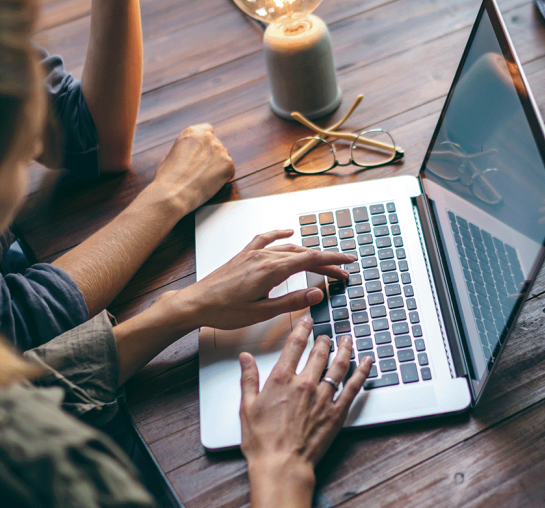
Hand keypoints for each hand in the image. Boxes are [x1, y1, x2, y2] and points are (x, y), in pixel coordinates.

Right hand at [147, 124, 235, 214]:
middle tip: (203, 171)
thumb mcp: (170, 155)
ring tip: (205, 179)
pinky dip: (224, 178)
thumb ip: (184, 150)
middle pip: (217, 145)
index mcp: (191, 132)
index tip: (204, 152)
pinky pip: (230, 171)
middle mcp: (207, 137)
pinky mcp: (228, 164)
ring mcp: (219, 149)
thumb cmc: (167, 178)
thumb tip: (188, 154)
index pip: (207, 130)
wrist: (173, 194)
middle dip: (212, 157)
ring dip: (218, 166)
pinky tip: (211, 184)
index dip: (207, 143)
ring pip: (225, 157)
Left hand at [155, 230, 354, 330]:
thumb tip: (316, 293)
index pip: (310, 260)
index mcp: (270, 271)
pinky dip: (281, 235)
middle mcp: (263, 257)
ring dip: (308, 252)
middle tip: (341, 272)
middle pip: (303, 254)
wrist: (196, 303)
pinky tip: (288, 232)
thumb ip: (291, 301)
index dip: (332, 260)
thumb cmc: (224, 311)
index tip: (348, 262)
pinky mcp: (244, 255)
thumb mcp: (261, 312)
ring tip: (322, 261)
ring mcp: (253, 253)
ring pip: (288, 248)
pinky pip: (266, 239)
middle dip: (325, 261)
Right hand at [240, 319, 372, 506]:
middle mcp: (305, 384)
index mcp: (281, 379)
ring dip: (344, 349)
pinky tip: (366, 362)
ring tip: (347, 340)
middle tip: (326, 334)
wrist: (282, 464)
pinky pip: (353, 387)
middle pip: (319, 352)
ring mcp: (323, 397)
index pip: (295, 345)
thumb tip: (246, 359)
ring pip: (338, 365)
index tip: (307, 320)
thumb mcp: (247, 407)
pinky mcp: (337, 412)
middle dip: (324, 340)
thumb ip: (248, 379)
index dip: (302, 328)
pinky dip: (362, 372)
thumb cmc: (263, 441)